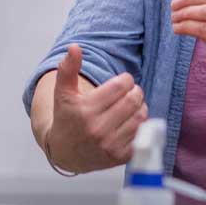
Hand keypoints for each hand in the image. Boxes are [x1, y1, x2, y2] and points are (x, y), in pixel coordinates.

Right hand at [45, 44, 148, 172]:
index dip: (126, 80)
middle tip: (131, 91)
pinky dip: (141, 125)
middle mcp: (98, 129)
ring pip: (140, 117)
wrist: (65, 153)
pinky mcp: (120, 157)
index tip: (122, 82)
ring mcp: (110, 145)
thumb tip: (74, 47)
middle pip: (133, 100)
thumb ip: (68, 68)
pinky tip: (131, 121)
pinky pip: (142, 134)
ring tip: (131, 105)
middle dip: (135, 91)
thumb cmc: (66, 118)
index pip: (121, 86)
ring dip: (140, 107)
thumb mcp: (63, 93)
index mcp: (86, 110)